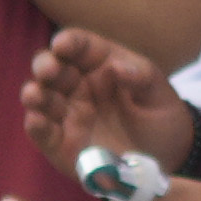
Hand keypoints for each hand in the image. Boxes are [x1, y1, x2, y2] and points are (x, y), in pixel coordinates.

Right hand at [25, 30, 198, 178]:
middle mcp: (77, 86)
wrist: (166, 157)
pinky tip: (36, 121)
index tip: (63, 44)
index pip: (79, 46)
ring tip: (34, 95)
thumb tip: (116, 67)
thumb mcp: (159, 92)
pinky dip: (36, 126)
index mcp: (99, 64)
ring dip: (34, 95)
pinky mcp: (61, 144)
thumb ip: (141, 76)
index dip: (68, 42)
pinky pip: (43, 133)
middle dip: (45, 66)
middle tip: (48, 70)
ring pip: (41, 99)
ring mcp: (67, 114)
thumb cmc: (160, 116)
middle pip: (51, 68)